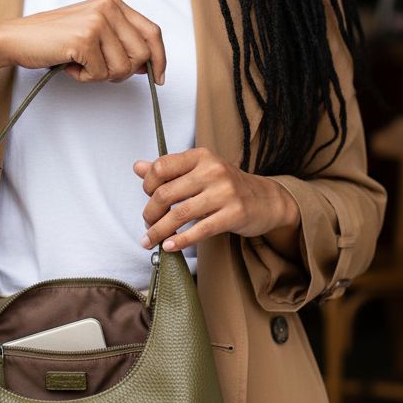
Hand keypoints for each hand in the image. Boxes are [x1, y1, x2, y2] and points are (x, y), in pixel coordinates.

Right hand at [0, 0, 166, 84]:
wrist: (16, 38)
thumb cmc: (53, 38)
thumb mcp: (93, 31)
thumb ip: (121, 41)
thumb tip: (149, 66)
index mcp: (114, 4)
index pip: (152, 32)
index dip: (159, 58)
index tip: (158, 78)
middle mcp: (109, 9)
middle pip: (142, 54)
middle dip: (124, 72)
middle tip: (98, 69)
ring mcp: (97, 23)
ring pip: (123, 69)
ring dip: (101, 76)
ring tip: (80, 64)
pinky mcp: (84, 40)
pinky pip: (100, 75)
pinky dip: (84, 78)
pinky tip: (70, 65)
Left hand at [132, 148, 301, 256]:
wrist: (266, 199)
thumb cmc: (226, 185)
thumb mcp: (199, 170)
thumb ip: (169, 169)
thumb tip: (137, 166)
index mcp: (200, 156)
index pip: (161, 167)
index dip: (147, 185)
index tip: (149, 197)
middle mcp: (212, 171)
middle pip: (165, 193)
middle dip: (150, 213)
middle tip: (147, 224)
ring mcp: (225, 193)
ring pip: (179, 214)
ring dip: (159, 231)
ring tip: (150, 240)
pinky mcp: (234, 214)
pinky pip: (199, 230)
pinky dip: (179, 241)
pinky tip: (169, 246)